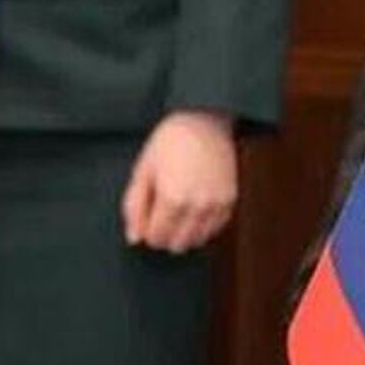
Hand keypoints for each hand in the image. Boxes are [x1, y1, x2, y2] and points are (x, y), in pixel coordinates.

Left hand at [121, 110, 237, 252]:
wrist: (205, 120)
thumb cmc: (170, 143)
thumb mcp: (142, 171)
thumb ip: (134, 207)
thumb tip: (134, 238)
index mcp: (173, 199)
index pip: (155, 238)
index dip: (146, 230)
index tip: (147, 214)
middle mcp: (198, 205)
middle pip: (177, 244)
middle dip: (165, 235)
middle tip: (161, 213)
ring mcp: (217, 203)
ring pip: (198, 240)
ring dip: (184, 233)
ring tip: (178, 211)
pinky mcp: (231, 199)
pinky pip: (215, 229)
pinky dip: (203, 227)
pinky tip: (194, 210)